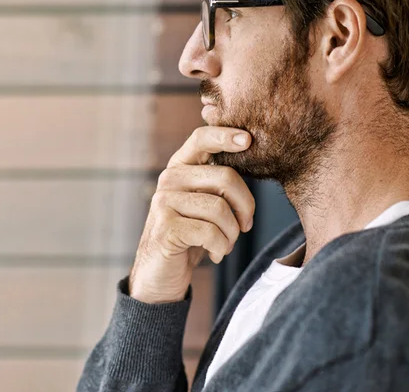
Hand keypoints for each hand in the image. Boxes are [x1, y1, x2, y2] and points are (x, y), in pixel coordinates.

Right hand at [129, 126, 254, 303]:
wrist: (161, 274)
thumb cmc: (190, 235)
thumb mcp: (204, 203)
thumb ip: (218, 182)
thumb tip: (248, 154)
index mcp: (180, 167)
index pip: (201, 138)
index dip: (225, 135)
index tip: (248, 139)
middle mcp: (169, 179)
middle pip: (225, 177)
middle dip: (245, 206)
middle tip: (245, 226)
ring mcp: (164, 202)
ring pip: (221, 209)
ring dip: (232, 234)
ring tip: (224, 244)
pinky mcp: (166, 227)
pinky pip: (212, 233)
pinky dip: (221, 248)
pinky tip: (214, 253)